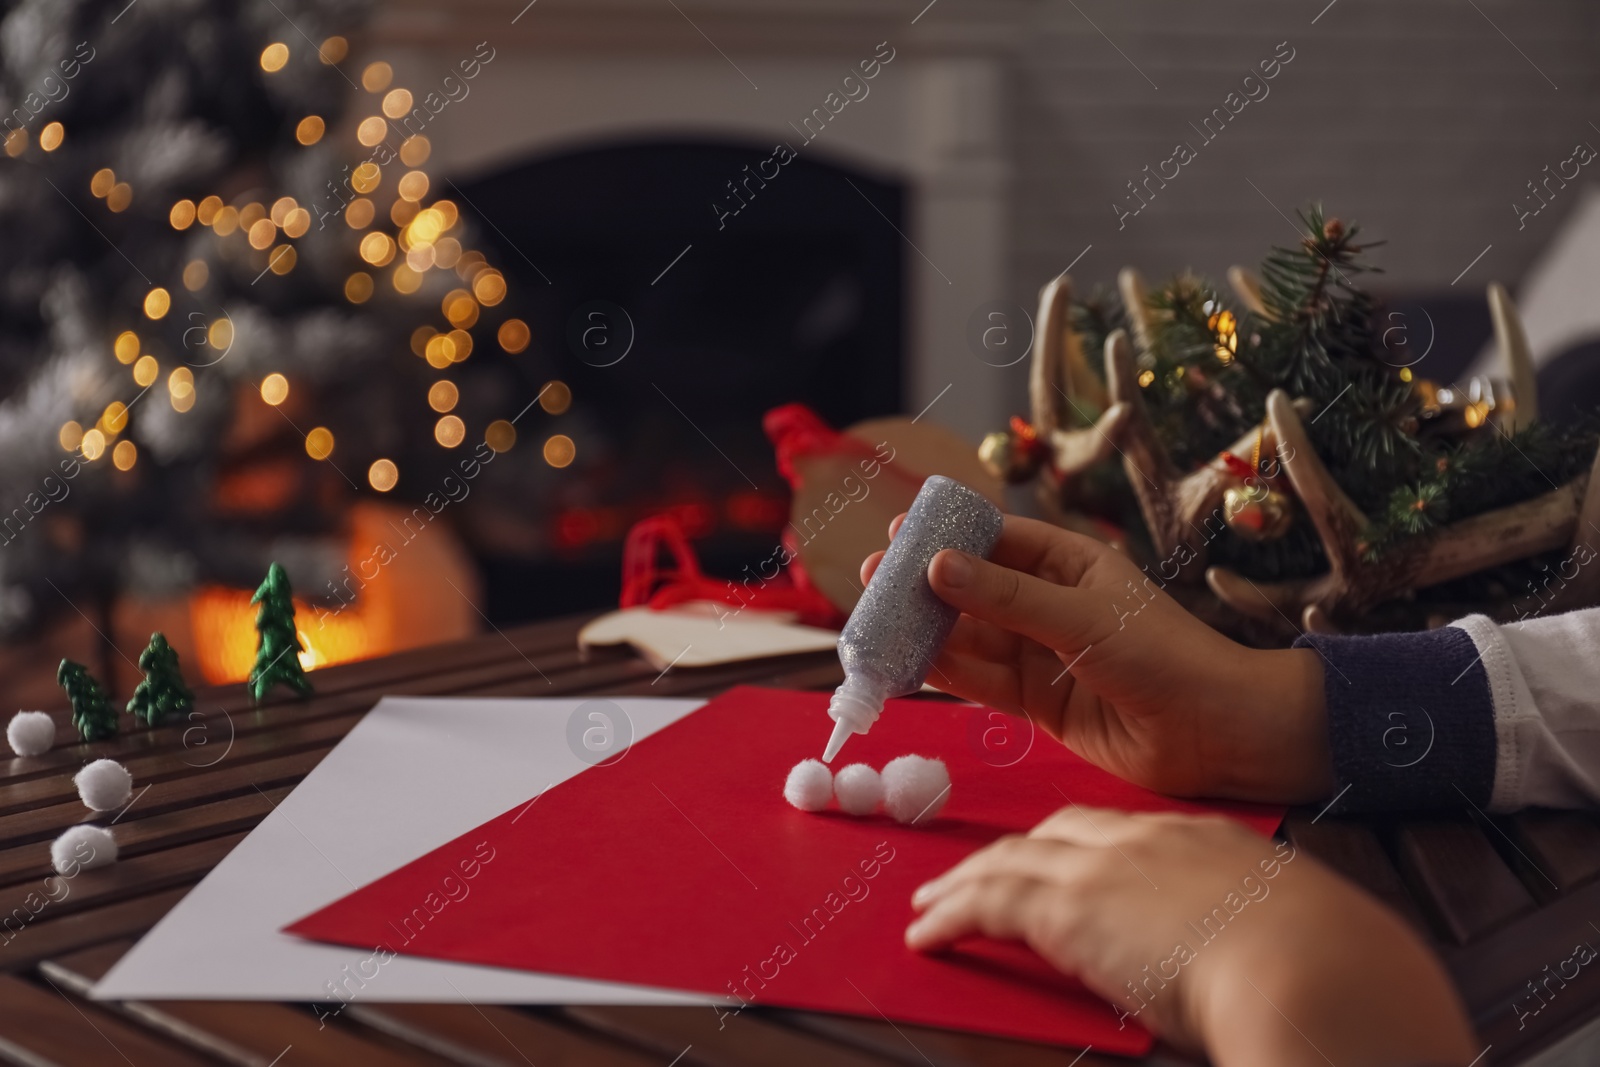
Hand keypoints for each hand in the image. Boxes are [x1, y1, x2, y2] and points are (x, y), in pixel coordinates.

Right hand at [862, 514, 1333, 802]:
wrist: (1216, 736)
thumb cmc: (1165, 657)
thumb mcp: (1081, 618)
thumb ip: (1006, 597)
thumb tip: (937, 567)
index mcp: (1072, 564)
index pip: (997, 540)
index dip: (947, 536)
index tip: (898, 530)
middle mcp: (1051, 605)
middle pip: (973, 590)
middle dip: (923, 586)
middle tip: (871, 578)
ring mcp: (1042, 655)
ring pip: (969, 638)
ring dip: (924, 632)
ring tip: (874, 623)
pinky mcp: (1038, 703)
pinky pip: (980, 681)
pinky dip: (943, 673)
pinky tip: (905, 664)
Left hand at [907, 807, 1476, 1066]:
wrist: (1313, 969)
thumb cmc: (1328, 968)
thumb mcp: (1293, 933)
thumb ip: (1251, 933)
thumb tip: (1252, 961)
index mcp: (1205, 838)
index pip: (1122, 831)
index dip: (1079, 845)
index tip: (1059, 861)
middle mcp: (1148, 839)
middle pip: (1057, 833)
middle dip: (1013, 852)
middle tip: (980, 871)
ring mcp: (1104, 869)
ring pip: (1011, 862)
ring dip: (966, 880)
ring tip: (934, 902)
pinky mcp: (1067, 909)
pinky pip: (987, 903)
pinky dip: (952, 914)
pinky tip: (929, 932)